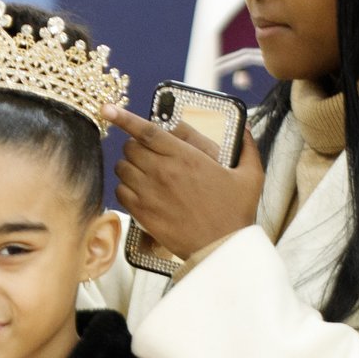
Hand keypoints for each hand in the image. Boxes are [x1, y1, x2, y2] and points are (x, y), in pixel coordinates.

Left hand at [106, 106, 266, 264]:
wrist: (221, 247)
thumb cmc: (236, 212)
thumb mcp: (250, 175)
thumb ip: (247, 147)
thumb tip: (247, 129)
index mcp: (185, 156)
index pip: (146, 130)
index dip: (124, 117)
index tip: (108, 110)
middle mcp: (163, 171)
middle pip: (130, 147)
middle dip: (135, 146)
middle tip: (146, 153)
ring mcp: (150, 192)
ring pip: (122, 168)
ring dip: (129, 166)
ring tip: (143, 172)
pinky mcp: (142, 212)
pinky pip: (120, 192)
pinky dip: (125, 187)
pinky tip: (138, 191)